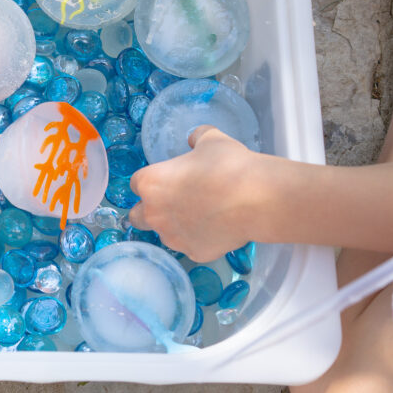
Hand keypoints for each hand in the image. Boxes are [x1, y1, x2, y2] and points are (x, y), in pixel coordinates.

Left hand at [129, 126, 268, 261]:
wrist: (257, 198)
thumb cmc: (229, 165)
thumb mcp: (210, 140)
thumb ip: (196, 139)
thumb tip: (195, 139)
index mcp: (150, 184)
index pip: (136, 184)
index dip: (152, 182)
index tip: (167, 181)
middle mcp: (154, 213)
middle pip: (138, 216)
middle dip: (151, 210)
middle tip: (175, 202)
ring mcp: (173, 237)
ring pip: (165, 233)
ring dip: (176, 226)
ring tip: (202, 215)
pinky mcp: (194, 253)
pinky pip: (191, 245)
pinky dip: (200, 239)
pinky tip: (218, 228)